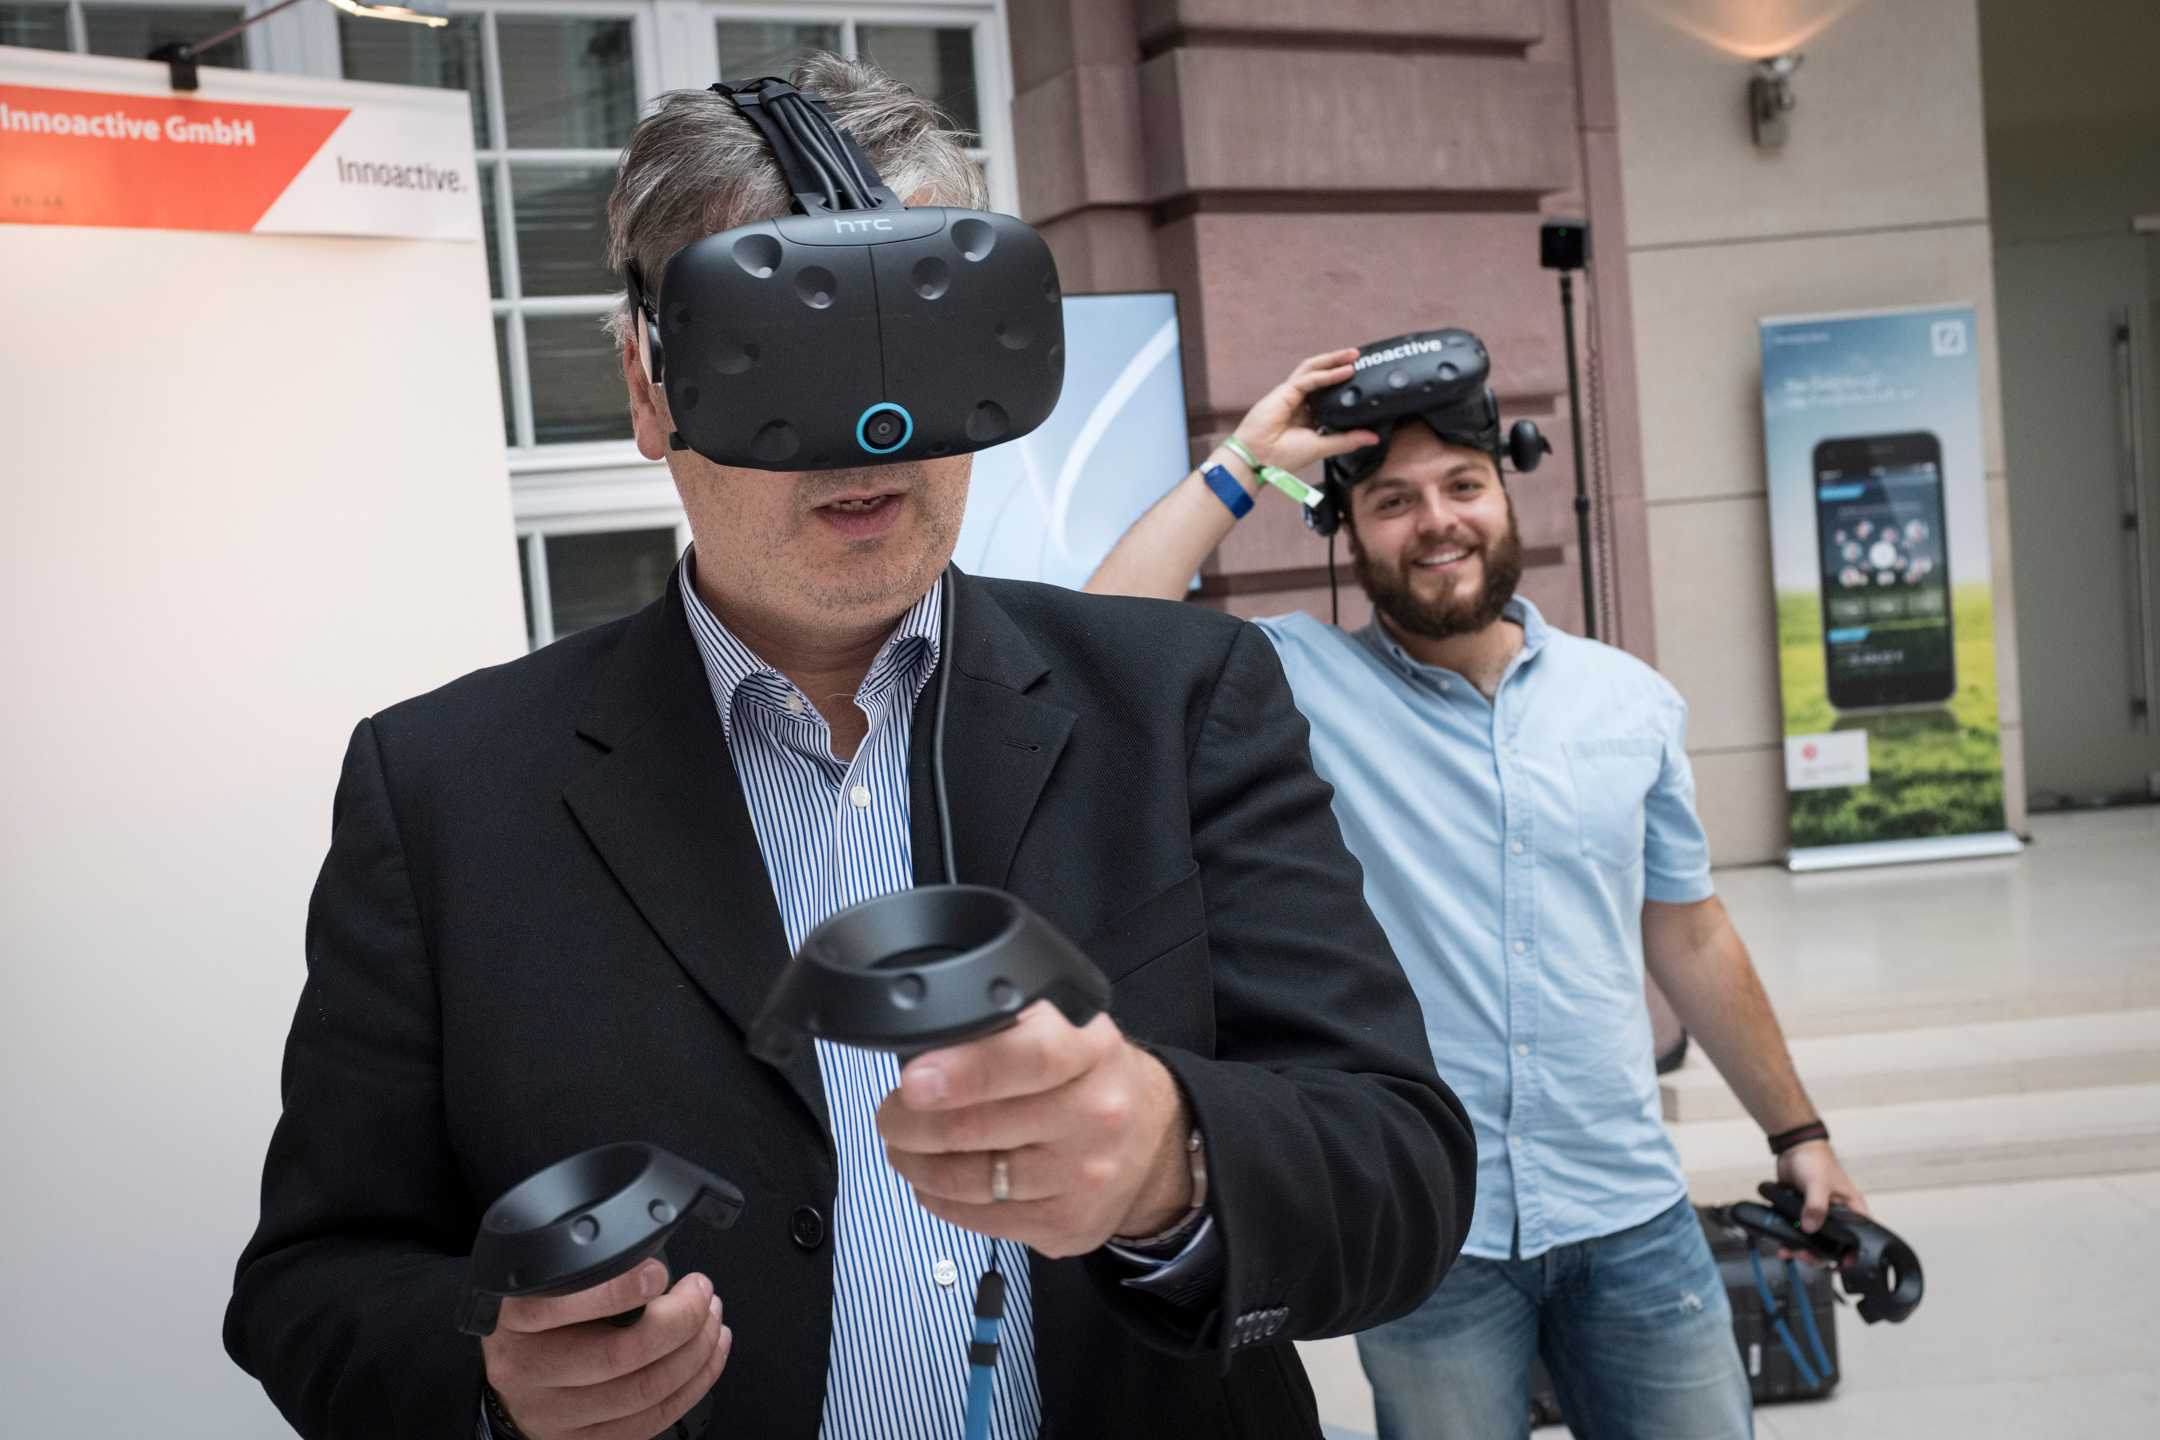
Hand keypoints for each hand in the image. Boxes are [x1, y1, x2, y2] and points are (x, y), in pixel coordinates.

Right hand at [481, 1259, 729, 1439]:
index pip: (562, 1306)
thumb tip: (652, 1261)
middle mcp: (527, 1370)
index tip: (658, 1273)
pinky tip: (708, 1356)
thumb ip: (588, 1270)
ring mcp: (553, 1412)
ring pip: (644, 1390)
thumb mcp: (543, 1280)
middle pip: (618, 1354)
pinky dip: (693, 1385)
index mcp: (515, 1320)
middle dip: (681, 1319)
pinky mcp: (581, 1439)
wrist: (513, 1374)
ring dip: (696, 1352)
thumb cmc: (537, 1319)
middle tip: (701, 1293)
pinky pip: (651, 1419)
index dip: (620, 1290)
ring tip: (711, 1321)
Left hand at [877, 1001, 1192, 1256]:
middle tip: (893, 1112)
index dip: (963, 1071)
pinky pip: (980, 1219)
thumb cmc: (1085, 1077)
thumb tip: (921, 1043)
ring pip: (969, 1179)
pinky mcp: (1069, 1224)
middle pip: (978, 1127)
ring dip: (916, 1163)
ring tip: (905, 1145)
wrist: (1148, 1138)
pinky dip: (941, 1200)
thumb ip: (1000, 1024)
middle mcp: (1097, 1113)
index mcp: (1091, 1049)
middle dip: (911, 1121)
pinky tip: (935, 1181)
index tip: (913, 1081)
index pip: (1030, 1057)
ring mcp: (1085, 1175)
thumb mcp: (1060, 1026)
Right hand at [1227, 348, 1380, 475]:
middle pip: (1322, 376)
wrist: (1258, 460)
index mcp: (1307, 416)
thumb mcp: (1323, 447)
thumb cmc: (1282, 457)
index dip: (1343, 385)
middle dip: (1340, 365)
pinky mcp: (1285, 392)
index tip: (1363, 381)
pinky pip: (1310, 379)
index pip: (1328, 394)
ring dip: (1334, 360)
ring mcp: (1291, 395)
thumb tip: (1373, 438)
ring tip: (1353, 355)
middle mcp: (1300, 402)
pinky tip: (1344, 371)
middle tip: (1361, 359)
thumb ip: (1347, 440)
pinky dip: (1328, 374)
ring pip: (1314, 370)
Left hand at [1776, 1139, 1868, 1260]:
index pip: (1858, 1240)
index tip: (1838, 1265)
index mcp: (1851, 1210)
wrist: (1792, 1149)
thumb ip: (1816, 1206)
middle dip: (1818, 1255)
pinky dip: (1789, 1240)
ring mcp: (1817, 1217)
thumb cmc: (1815, 1160)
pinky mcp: (1800, 1215)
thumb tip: (1810, 1228)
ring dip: (1800, 1250)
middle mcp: (1836, 1217)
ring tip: (1788, 1251)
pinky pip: (1796, 1234)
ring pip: (1813, 1243)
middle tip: (1804, 1254)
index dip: (1851, 1255)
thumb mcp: (1818, 1184)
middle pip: (1832, 1247)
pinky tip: (1781, 1243)